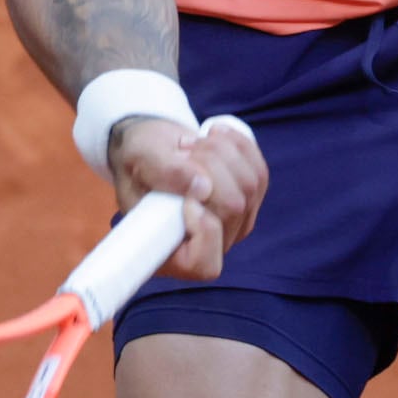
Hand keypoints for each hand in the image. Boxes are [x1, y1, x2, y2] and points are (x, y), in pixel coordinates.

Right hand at [107, 114, 266, 282]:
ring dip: (222, 152)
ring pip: (250, 185)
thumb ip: (165, 174)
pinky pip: (260, 173)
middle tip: (182, 150)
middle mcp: (207, 248)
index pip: (205, 263)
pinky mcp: (249, 202)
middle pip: (233, 207)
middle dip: (209, 165)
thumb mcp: (139, 161)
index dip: (204, 228)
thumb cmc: (137, 161)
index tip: (185, 196)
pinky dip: (239, 146)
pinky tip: (214, 135)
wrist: (152, 151)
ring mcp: (232, 226)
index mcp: (170, 255)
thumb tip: (203, 187)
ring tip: (192, 144)